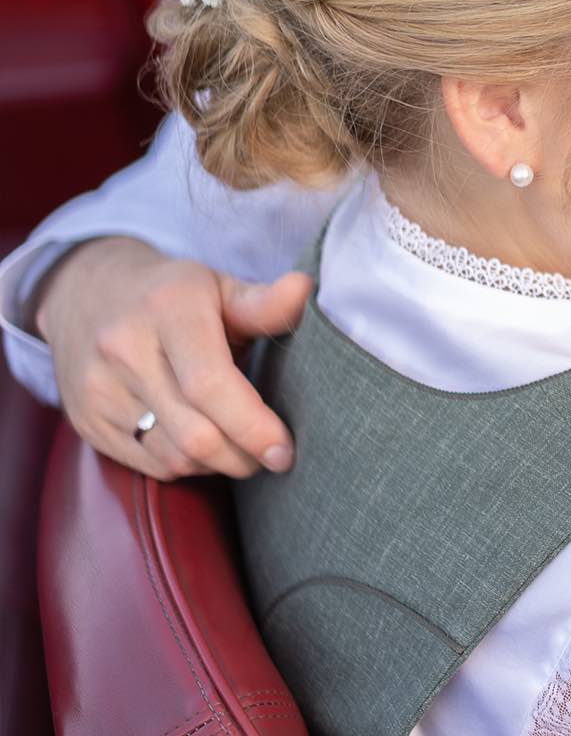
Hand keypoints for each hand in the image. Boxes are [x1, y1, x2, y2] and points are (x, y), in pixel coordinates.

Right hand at [33, 236, 309, 479]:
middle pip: (194, 432)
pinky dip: (187, 465)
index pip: (209, 384)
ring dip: (219, 464)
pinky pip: (149, 464)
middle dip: (244, 455)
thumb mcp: (218, 286)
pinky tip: (204, 446)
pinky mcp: (86, 420)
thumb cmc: (172, 295)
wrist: (84, 294)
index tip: (284, 450)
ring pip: (173, 456)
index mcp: (168, 309)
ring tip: (242, 448)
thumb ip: (262, 303)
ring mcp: (99, 389)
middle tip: (273, 455)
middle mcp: (125, 349)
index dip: (252, 426)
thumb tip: (303, 290)